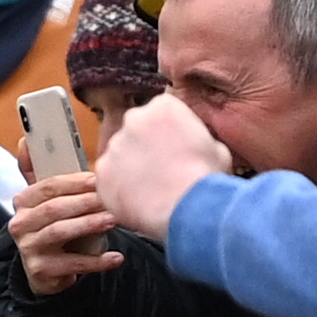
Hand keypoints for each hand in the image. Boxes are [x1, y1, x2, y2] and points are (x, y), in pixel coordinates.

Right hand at [8, 169, 122, 291]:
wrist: (47, 270)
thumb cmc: (56, 225)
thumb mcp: (50, 200)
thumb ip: (45, 173)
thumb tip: (27, 138)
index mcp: (24, 200)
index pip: (46, 186)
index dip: (73, 182)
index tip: (98, 179)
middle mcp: (20, 223)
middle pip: (53, 208)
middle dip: (84, 202)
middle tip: (111, 199)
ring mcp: (28, 247)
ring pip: (59, 232)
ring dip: (89, 225)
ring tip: (114, 220)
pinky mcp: (39, 270)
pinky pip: (71, 263)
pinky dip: (96, 261)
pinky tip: (116, 257)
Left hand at [92, 95, 235, 239]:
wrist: (188, 208)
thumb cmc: (206, 178)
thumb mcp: (215, 146)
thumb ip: (193, 136)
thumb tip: (188, 143)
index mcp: (163, 107)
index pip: (161, 112)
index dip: (168, 131)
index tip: (174, 145)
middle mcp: (132, 120)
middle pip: (136, 130)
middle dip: (145, 146)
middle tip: (161, 167)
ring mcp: (113, 146)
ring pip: (120, 154)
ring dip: (131, 166)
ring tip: (151, 187)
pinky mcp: (101, 172)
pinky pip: (109, 178)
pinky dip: (119, 187)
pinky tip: (138, 199)